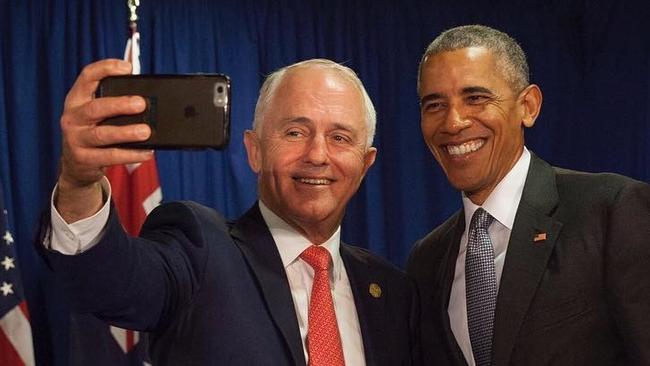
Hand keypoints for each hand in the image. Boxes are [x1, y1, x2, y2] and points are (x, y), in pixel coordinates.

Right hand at [56, 59, 152, 221]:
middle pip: (95, 108)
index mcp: (76, 99)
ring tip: (146, 131)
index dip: (106, 68)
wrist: (76, 165)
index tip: (128, 67)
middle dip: (119, 105)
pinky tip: (146, 152)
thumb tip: (147, 94)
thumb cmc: (95, 131)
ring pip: (102, 134)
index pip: (87, 77)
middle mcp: (73, 117)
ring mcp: (76, 139)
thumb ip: (117, 101)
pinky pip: (110, 156)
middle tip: (141, 104)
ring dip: (126, 132)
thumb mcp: (99, 114)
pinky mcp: (84, 159)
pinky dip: (130, 154)